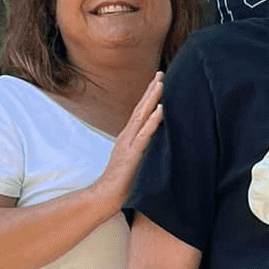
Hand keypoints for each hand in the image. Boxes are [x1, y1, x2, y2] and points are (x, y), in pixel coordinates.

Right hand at [94, 74, 164, 215]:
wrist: (106, 196)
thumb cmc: (123, 182)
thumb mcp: (135, 161)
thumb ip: (143, 150)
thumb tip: (158, 144)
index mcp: (129, 137)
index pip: (140, 112)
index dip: (149, 96)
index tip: (159, 80)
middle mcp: (127, 136)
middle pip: (141, 108)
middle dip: (152, 90)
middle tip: (162, 73)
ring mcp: (129, 144)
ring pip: (142, 116)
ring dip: (152, 99)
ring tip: (162, 83)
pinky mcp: (132, 154)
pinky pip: (145, 135)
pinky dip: (153, 121)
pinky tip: (161, 109)